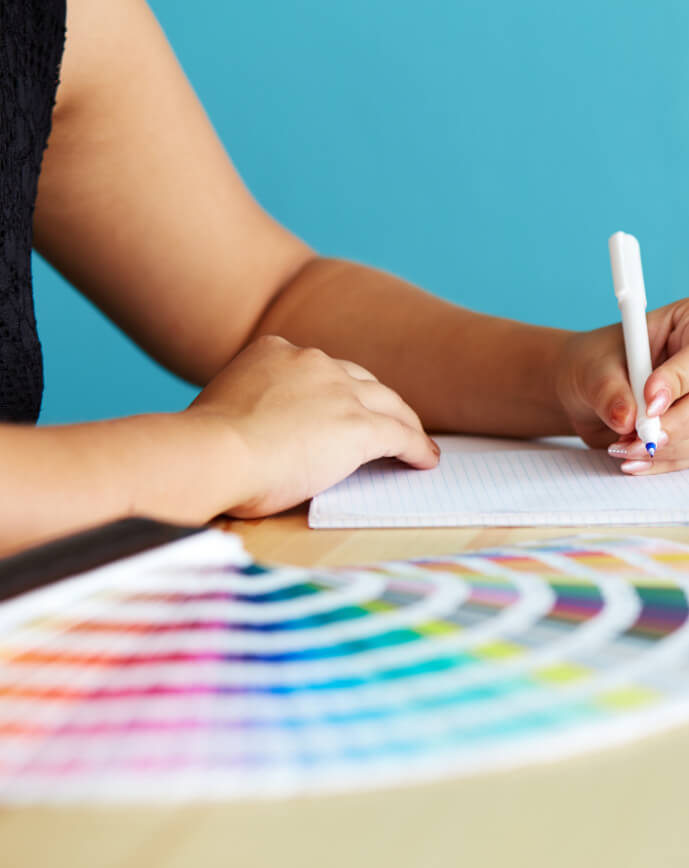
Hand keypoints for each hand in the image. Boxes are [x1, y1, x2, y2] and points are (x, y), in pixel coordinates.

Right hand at [188, 335, 438, 516]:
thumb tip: (252, 429)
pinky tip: (424, 459)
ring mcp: (339, 392)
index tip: (342, 404)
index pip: (319, 369)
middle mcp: (312, 363)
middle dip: (376, 400)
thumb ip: (249, 405)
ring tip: (415, 439)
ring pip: (388, 403)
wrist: (213, 452)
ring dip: (404, 422)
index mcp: (275, 351)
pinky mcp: (359, 427)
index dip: (336, 389)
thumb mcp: (224, 406)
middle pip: (360, 380)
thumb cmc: (203, 445)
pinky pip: (400, 434)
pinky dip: (415, 446)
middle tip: (388, 419)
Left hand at [556, 299, 688, 474]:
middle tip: (641, 440)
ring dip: (662, 448)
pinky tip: (634, 461)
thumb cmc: (590, 365)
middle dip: (673, 426)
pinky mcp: (688, 428)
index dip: (677, 381)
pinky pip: (686, 453)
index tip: (650, 403)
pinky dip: (660, 462)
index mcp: (686, 324)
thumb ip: (611, 392)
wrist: (583, 389)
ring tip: (623, 448)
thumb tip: (626, 418)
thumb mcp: (595, 370)